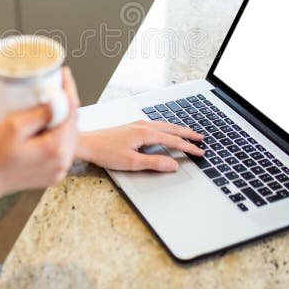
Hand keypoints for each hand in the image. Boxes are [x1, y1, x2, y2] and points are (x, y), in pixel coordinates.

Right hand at [0, 67, 79, 198]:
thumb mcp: (14, 127)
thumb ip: (40, 113)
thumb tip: (58, 100)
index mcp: (55, 149)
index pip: (71, 112)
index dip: (69, 90)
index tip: (64, 75)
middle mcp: (62, 162)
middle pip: (73, 124)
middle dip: (68, 102)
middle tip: (59, 84)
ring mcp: (58, 170)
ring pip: (69, 136)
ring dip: (64, 118)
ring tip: (55, 100)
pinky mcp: (52, 173)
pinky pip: (62, 148)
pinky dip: (59, 133)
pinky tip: (49, 122)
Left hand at [76, 121, 204, 171]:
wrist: (87, 144)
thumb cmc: (105, 152)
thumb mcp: (132, 163)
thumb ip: (154, 163)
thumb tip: (173, 164)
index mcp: (145, 133)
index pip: (173, 141)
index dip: (188, 147)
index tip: (200, 152)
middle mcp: (143, 126)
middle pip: (172, 129)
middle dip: (188, 134)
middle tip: (201, 138)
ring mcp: (137, 124)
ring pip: (164, 125)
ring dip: (178, 129)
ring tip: (189, 133)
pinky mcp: (132, 127)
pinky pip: (156, 124)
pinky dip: (167, 128)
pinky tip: (166, 130)